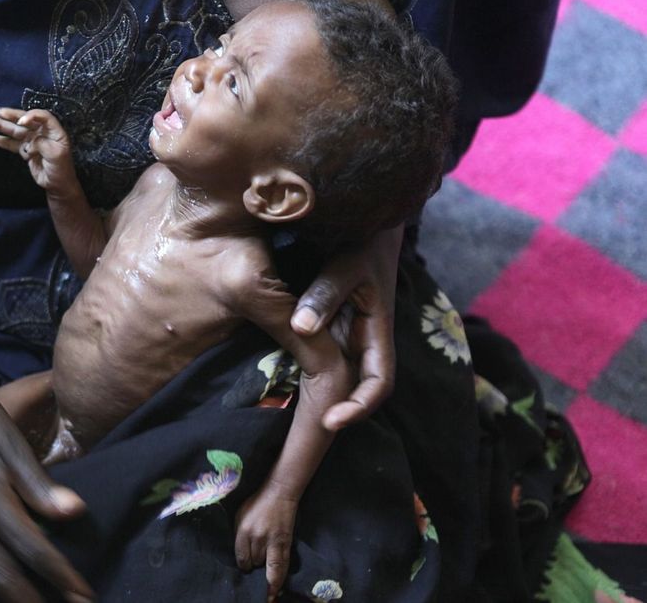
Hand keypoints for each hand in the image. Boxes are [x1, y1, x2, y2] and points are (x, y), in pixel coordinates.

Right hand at [0, 108, 79, 198]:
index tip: (21, 121)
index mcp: (54, 131)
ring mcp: (32, 140)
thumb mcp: (56, 155)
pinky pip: (10, 143)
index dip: (32, 116)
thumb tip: (30, 141)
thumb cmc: (61, 169)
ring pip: (15, 131)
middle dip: (11, 116)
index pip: (43, 117)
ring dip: (1, 125)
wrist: (57, 185)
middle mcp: (42, 132)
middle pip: (25, 120)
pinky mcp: (24, 150)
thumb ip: (43, 144)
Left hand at [235, 484, 298, 601]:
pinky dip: (278, 580)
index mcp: (244, 530)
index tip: (244, 567)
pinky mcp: (286, 544)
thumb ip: (239, 536)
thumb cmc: (257, 504)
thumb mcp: (240, 516)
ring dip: (265, 576)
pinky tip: (275, 591)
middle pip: (254, 563)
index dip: (242, 565)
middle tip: (254, 571)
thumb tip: (240, 555)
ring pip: (268, 568)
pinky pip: (282, 567)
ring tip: (265, 594)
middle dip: (254, 568)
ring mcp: (273, 542)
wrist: (280, 494)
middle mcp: (258, 538)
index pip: (241, 558)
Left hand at [290, 224, 402, 430]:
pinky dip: (298, 365)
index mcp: (377, 331)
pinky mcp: (326, 323)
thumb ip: (325, 293)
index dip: (358, 407)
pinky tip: (271, 376)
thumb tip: (300, 326)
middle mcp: (362, 339)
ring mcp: (344, 333)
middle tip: (296, 430)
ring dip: (313, 393)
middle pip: (352, 387)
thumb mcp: (347, 263)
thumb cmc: (362, 239)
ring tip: (282, 414)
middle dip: (330, 411)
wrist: (364, 218)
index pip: (377, 384)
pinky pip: (314, 352)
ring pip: (331, 373)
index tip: (330, 421)